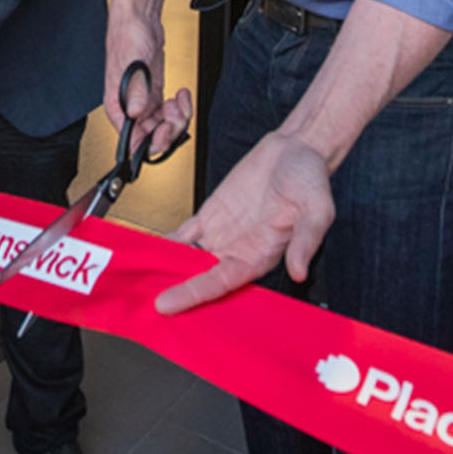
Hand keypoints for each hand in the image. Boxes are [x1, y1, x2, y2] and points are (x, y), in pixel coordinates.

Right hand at [104, 8, 190, 154]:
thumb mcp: (133, 64)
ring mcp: (144, 102)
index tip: (165, 130)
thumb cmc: (127, 36)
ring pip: (163, 127)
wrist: (139, 19)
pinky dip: (180, 108)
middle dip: (169, 129)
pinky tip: (181, 95)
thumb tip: (134, 113)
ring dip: (177, 118)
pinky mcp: (155, 95)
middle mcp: (130, 109)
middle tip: (175, 112)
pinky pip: (169, 114)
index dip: (151, 142)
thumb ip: (135, 90)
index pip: (132, 141)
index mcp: (117, 107)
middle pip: (152, 137)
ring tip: (179, 100)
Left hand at [156, 132, 333, 314]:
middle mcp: (238, 251)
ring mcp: (222, 233)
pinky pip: (184, 232)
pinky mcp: (212, 213)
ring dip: (164, 269)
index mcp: (261, 256)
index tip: (170, 304)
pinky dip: (165, 242)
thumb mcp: (317, 209)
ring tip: (135, 281)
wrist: (296, 149)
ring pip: (187, 258)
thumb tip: (299, 269)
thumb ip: (307, 240)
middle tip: (139, 301)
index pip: (221, 283)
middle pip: (199, 278)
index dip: (194, 295)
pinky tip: (146, 250)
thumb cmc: (311, 181)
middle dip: (172, 290)